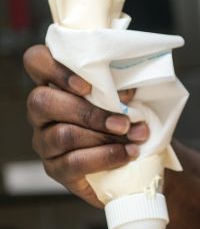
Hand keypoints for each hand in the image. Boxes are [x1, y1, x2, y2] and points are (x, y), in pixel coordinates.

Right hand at [23, 45, 148, 207]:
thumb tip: (127, 91)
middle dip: (89, 112)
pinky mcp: (54, 168)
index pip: (36, 61)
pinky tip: (127, 154)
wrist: (133, 162)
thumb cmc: (126, 116)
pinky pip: (72, 163)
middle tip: (124, 121)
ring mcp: (43, 140)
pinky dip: (104, 157)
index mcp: (55, 81)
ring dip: (103, 137)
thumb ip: (118, 87)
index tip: (88, 86)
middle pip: (42, 101)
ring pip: (61, 135)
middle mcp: (41, 110)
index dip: (55, 70)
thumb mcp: (123, 95)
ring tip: (133, 138)